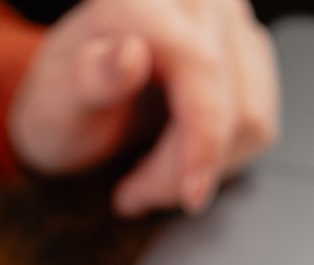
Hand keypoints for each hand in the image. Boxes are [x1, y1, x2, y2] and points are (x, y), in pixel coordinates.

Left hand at [8, 0, 279, 216]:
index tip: (189, 195)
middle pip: (231, 102)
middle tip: (134, 194)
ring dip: (203, 168)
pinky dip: (218, 159)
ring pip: (252, 118)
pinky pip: (257, 122)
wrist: (73, 96)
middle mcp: (197, 0)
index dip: (203, 140)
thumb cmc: (61, 98)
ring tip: (147, 179)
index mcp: (142, 0)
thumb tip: (131, 56)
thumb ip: (89, 77)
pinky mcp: (247, 52)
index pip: (202, 69)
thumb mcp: (56, 99)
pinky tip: (175, 161)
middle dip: (184, 168)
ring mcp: (229, 23)